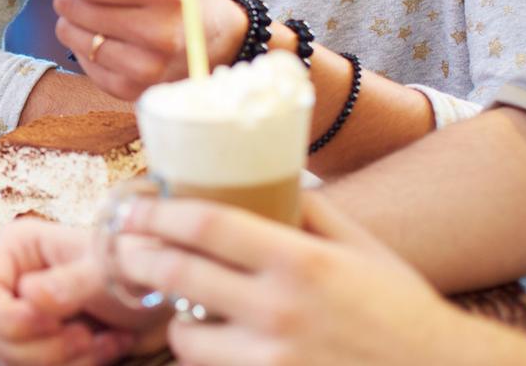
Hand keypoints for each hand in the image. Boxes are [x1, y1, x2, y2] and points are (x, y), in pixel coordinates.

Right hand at [0, 218, 152, 365]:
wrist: (172, 298)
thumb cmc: (142, 266)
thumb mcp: (112, 265)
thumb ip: (71, 280)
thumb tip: (31, 298)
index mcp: (15, 251)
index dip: (4, 316)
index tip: (47, 322)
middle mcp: (11, 285)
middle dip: (38, 346)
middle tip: (82, 334)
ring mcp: (24, 320)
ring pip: (9, 360)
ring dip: (60, 359)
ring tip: (101, 339)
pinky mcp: (41, 348)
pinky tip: (107, 347)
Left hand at [52, 0, 245, 99]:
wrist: (220, 44)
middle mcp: (159, 34)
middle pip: (70, 4)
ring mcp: (144, 68)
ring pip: (67, 32)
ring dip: (76, 16)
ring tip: (105, 10)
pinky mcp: (129, 91)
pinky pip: (78, 58)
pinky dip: (87, 43)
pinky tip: (112, 36)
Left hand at [112, 192, 504, 365]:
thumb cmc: (402, 308)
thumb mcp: (361, 248)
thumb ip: (310, 212)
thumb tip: (267, 179)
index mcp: (301, 262)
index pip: (207, 227)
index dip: (159, 214)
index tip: (135, 206)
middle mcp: (280, 311)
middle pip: (180, 275)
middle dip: (140, 256)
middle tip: (124, 246)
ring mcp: (272, 361)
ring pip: (186, 338)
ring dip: (174, 319)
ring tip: (176, 304)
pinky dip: (205, 357)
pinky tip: (210, 342)